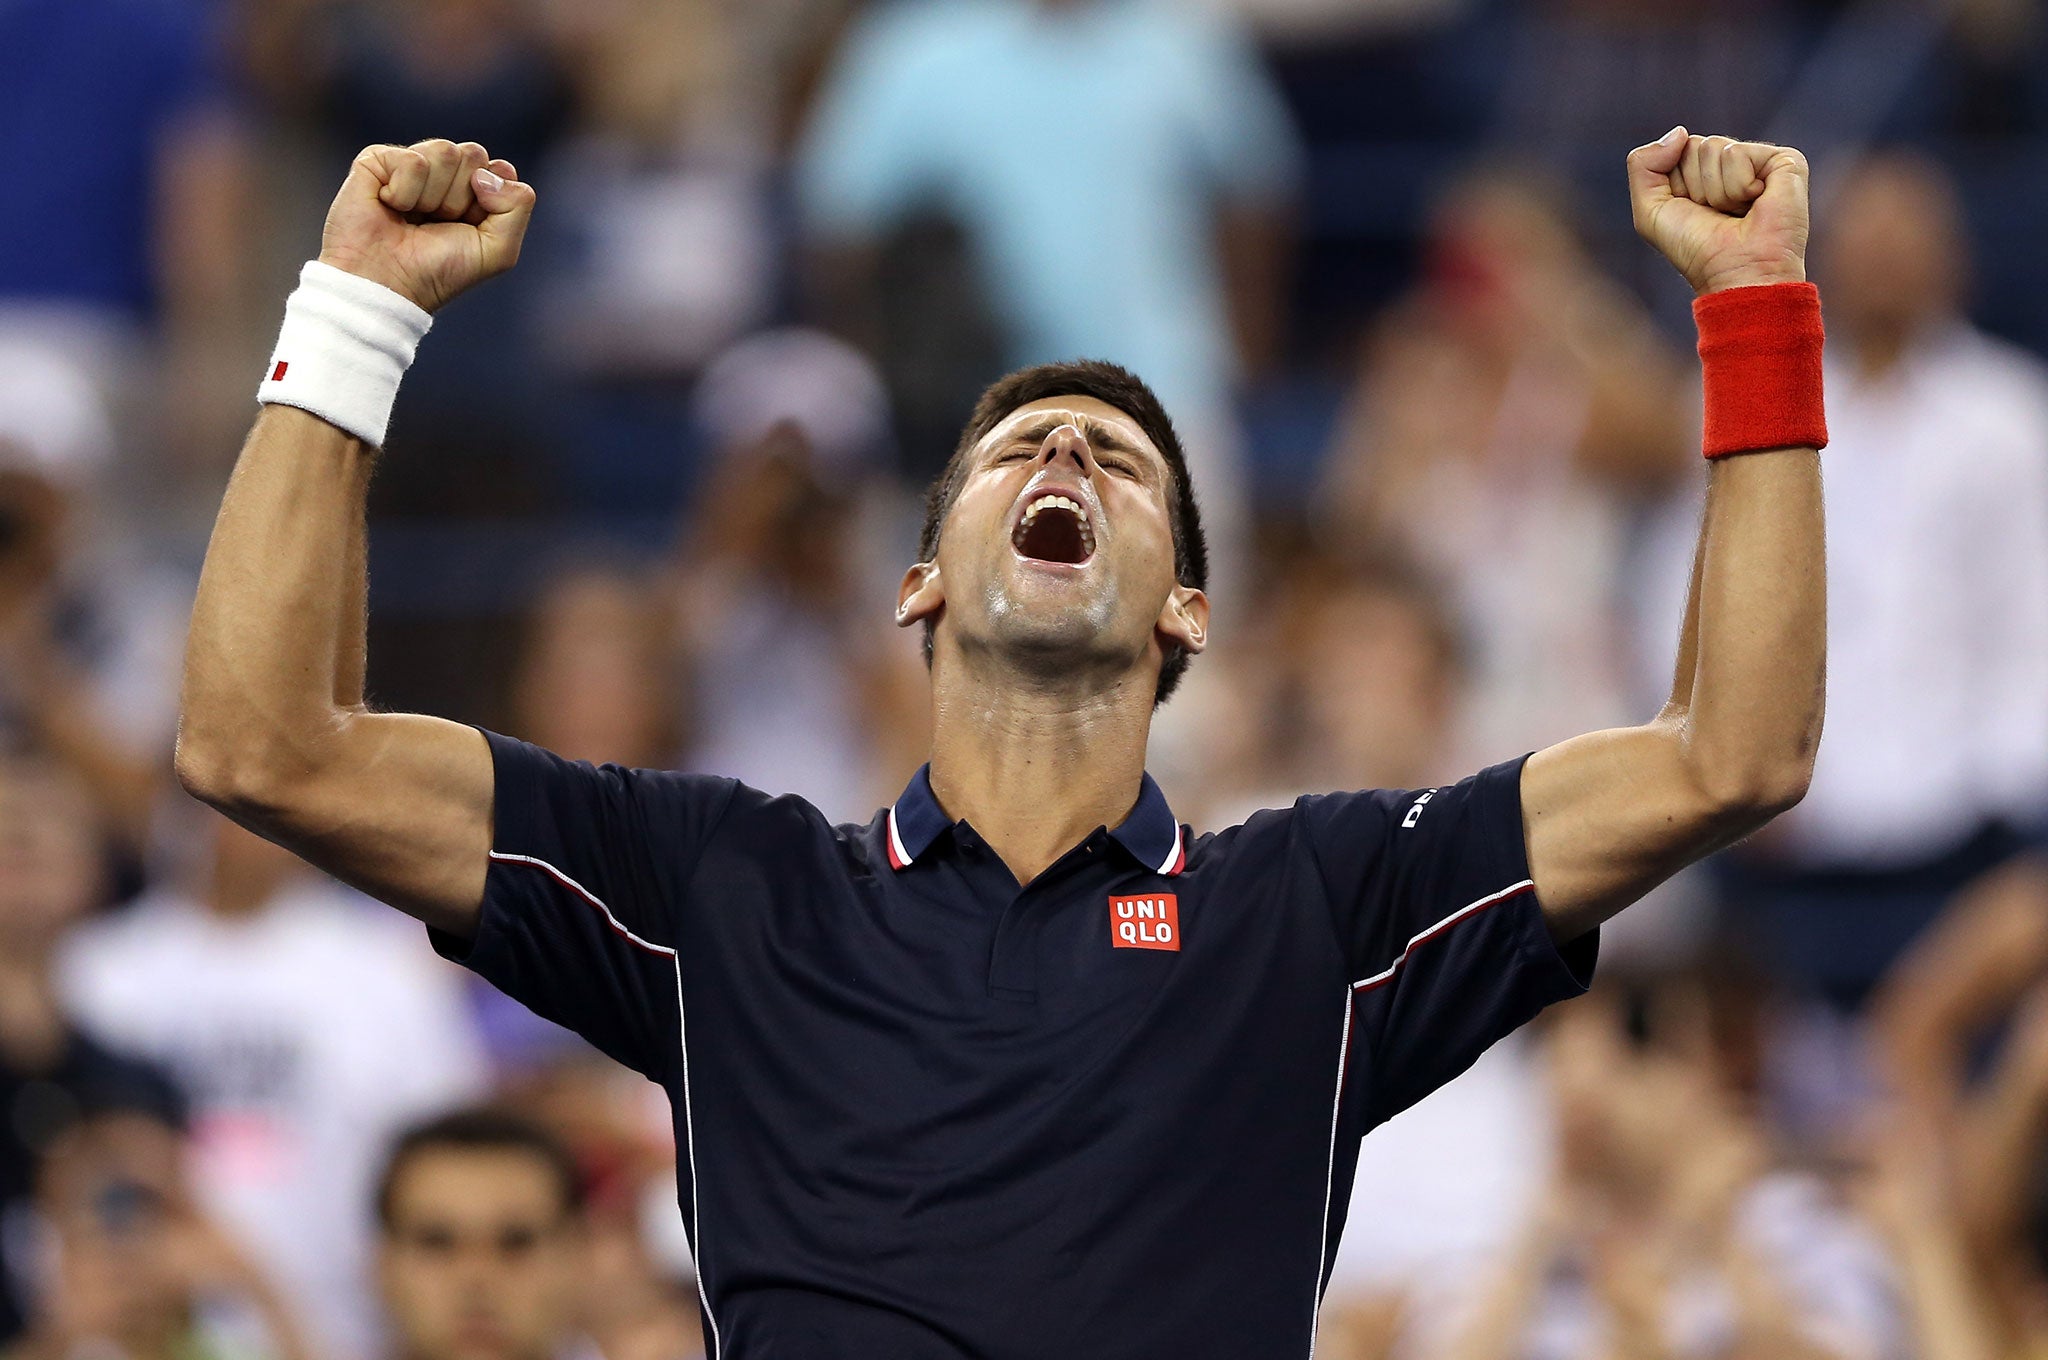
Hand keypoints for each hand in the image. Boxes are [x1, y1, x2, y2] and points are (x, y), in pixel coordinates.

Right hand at [317, 139, 536, 312]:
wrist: (388, 284)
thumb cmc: (439, 271)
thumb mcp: (498, 250)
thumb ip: (518, 206)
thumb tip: (486, 171)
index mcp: (474, 191)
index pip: (500, 170)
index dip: (491, 199)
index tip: (470, 226)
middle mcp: (444, 174)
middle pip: (474, 154)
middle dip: (461, 197)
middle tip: (438, 224)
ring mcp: (411, 164)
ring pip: (445, 151)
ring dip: (434, 197)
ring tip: (413, 218)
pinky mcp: (378, 160)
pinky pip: (413, 160)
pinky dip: (405, 192)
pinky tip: (390, 207)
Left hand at [1628, 127, 1809, 294]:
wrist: (1736, 274)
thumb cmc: (1696, 249)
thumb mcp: (1650, 211)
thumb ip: (1642, 165)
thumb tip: (1680, 132)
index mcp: (1704, 172)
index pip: (1675, 149)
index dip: (1675, 186)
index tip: (1694, 213)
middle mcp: (1733, 164)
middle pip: (1693, 145)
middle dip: (1694, 186)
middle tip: (1716, 214)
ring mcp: (1760, 160)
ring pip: (1713, 147)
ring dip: (1715, 190)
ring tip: (1736, 213)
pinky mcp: (1785, 161)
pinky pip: (1736, 154)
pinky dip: (1736, 186)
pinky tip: (1755, 204)